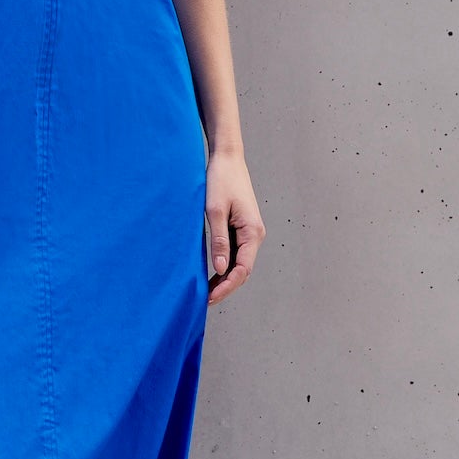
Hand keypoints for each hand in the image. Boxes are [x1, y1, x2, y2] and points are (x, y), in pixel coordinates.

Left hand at [205, 150, 263, 305]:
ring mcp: (248, 232)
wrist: (226, 158)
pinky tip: (211, 274)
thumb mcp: (215, 211)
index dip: (227, 286)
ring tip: (205, 292)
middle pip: (242, 270)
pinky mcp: (240, 228)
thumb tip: (222, 268)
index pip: (243, 269)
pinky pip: (234, 253)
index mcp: (252, 232)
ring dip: (225, 278)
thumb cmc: (220, 180)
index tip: (210, 297)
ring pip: (239, 263)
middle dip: (226, 287)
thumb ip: (219, 240)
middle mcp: (255, 235)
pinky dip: (224, 265)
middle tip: (204, 301)